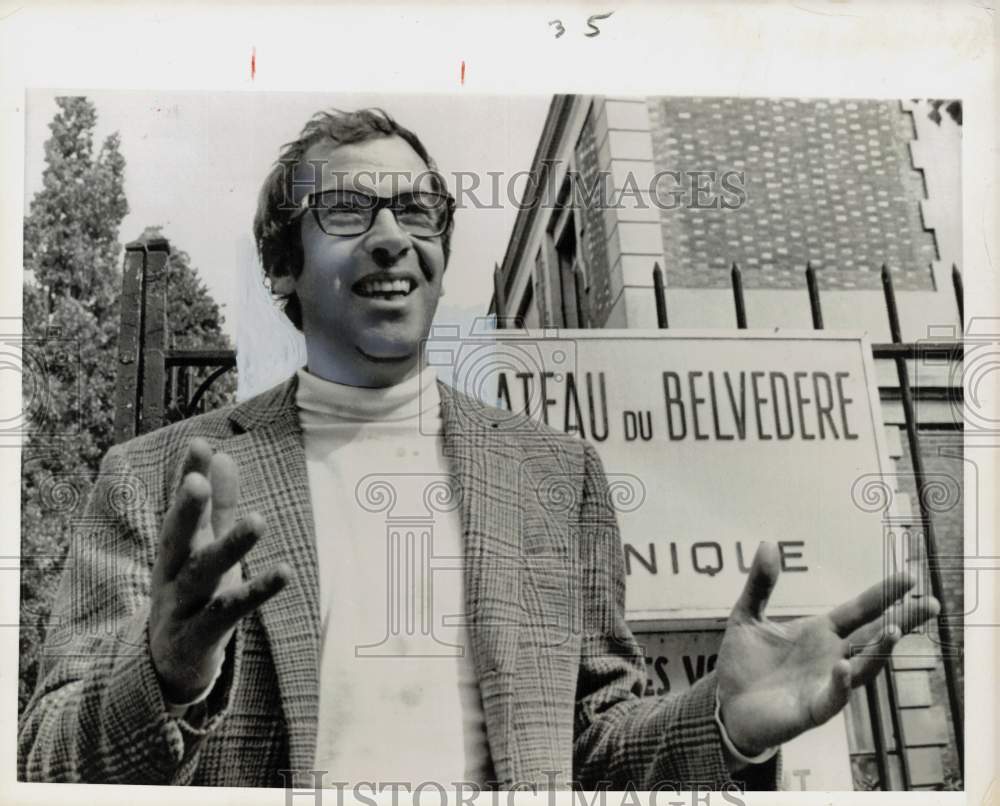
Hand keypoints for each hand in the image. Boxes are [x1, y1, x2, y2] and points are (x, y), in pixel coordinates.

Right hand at [149, 438, 290, 703]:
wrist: (169, 665)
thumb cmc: (194, 594)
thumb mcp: (204, 547)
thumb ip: (217, 504)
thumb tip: (224, 454)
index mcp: (174, 549)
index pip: (180, 508)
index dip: (187, 476)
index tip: (199, 444)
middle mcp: (172, 574)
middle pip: (177, 537)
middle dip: (187, 509)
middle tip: (198, 481)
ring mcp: (182, 607)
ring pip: (204, 573)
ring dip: (229, 546)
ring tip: (257, 521)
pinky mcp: (199, 636)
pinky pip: (228, 612)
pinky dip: (256, 593)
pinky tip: (284, 572)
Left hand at [716, 541, 938, 756]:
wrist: (725, 705)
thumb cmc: (744, 663)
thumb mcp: (748, 615)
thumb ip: (760, 584)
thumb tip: (768, 543)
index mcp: (820, 633)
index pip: (859, 611)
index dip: (882, 595)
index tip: (909, 577)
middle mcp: (832, 657)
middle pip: (874, 637)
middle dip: (903, 621)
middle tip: (930, 604)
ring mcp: (826, 684)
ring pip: (864, 668)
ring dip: (880, 651)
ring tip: (895, 630)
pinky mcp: (812, 710)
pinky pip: (833, 698)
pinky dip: (841, 684)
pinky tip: (844, 667)